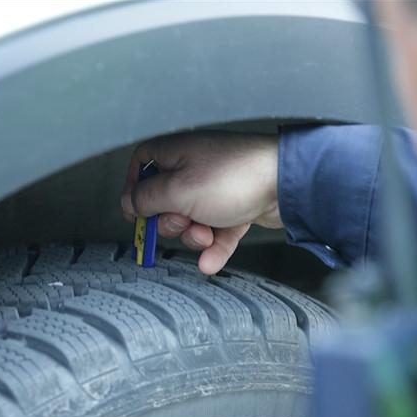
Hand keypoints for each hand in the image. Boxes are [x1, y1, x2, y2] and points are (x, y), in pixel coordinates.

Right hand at [121, 130, 281, 274]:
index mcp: (175, 153)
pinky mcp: (237, 205)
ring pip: (192, 220)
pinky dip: (214, 246)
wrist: (288, 183)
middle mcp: (195, 166)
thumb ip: (146, 199)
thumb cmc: (234, 177)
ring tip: (207, 236)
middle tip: (182, 223)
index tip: (135, 214)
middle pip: (165, 201)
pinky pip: (218, 230)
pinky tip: (210, 262)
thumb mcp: (177, 191)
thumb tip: (129, 203)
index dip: (134, 191)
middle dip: (171, 222)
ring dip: (195, 236)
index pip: (141, 166)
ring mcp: (217, 187)